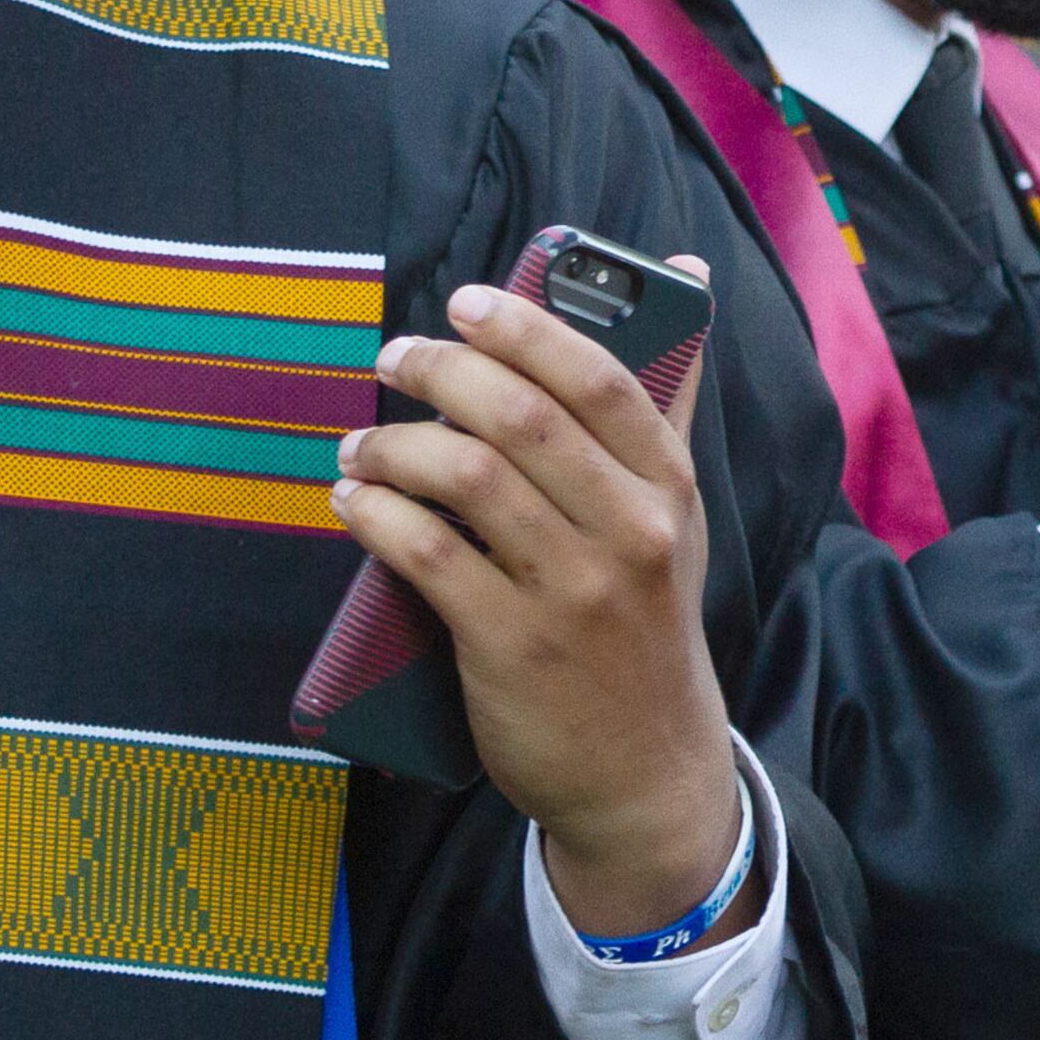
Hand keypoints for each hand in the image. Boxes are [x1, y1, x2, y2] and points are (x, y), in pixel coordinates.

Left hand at [333, 263, 755, 949]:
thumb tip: (686, 267)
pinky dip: (377, 513)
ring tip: (361, 443)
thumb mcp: (676, 515)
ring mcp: (572, 593)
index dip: (526, 327)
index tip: (465, 302)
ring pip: (467, 477)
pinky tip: (353, 499)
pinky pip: (428, 553)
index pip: (602, 378)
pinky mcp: (512, 646)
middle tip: (394, 359)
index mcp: (668, 489)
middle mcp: (630, 534)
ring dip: (395, 443)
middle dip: (442, 371)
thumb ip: (666, 397)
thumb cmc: (644, 624)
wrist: (647, 772)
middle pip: (524, 417)